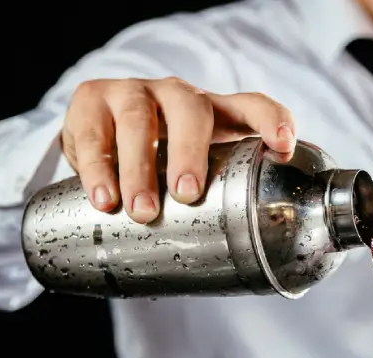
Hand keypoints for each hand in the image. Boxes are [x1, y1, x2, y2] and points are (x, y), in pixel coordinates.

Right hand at [61, 77, 296, 223]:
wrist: (94, 138)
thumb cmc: (158, 159)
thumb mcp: (191, 169)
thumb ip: (220, 195)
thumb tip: (256, 250)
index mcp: (213, 111)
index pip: (250, 105)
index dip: (270, 120)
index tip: (281, 145)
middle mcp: (175, 95)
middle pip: (190, 110)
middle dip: (190, 152)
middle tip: (186, 194)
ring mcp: (132, 93)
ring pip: (137, 120)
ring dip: (139, 168)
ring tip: (141, 211)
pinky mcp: (91, 100)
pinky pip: (93, 133)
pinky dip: (97, 168)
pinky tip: (103, 198)